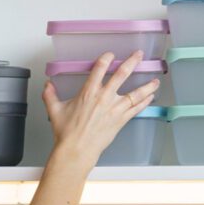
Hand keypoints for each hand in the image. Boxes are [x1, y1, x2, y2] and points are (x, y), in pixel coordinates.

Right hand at [42, 50, 158, 170]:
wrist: (76, 150)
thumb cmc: (67, 133)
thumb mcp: (54, 110)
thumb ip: (50, 95)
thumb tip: (47, 85)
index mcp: (88, 92)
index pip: (99, 68)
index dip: (106, 59)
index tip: (110, 55)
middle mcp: (104, 98)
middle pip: (122, 75)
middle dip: (132, 62)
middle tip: (139, 55)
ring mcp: (114, 109)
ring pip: (135, 93)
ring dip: (146, 85)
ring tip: (155, 80)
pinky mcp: (120, 120)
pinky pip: (136, 109)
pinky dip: (145, 102)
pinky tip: (150, 97)